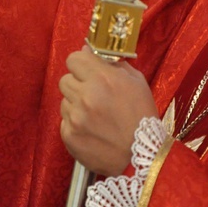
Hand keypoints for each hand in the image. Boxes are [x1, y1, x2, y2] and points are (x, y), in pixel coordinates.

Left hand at [59, 47, 157, 175]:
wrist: (143, 157)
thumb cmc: (142, 116)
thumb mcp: (136, 82)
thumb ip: (111, 63)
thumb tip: (87, 50)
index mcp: (102, 78)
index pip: (73, 58)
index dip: (81, 64)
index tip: (87, 71)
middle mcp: (85, 96)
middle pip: (65, 79)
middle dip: (78, 84)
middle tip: (93, 96)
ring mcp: (75, 117)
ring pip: (64, 100)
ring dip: (76, 105)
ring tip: (96, 117)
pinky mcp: (69, 136)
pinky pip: (64, 121)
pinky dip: (75, 125)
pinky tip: (92, 130)